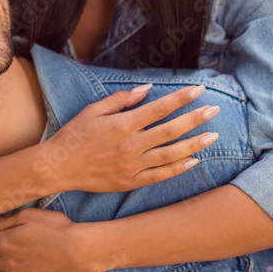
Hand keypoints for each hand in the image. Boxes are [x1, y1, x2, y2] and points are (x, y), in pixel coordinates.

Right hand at [39, 84, 218, 192]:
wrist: (58, 167)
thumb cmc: (74, 135)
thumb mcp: (93, 110)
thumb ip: (121, 100)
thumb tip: (147, 89)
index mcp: (122, 125)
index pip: (159, 108)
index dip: (181, 98)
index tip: (199, 90)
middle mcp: (131, 145)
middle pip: (171, 130)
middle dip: (195, 119)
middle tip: (214, 110)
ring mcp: (132, 166)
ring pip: (171, 154)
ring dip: (194, 144)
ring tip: (213, 136)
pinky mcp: (131, 181)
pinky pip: (160, 176)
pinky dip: (178, 169)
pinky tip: (193, 161)